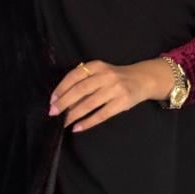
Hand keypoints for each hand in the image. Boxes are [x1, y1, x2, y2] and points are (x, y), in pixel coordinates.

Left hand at [48, 58, 174, 131]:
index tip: (52, 99)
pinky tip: (78, 127)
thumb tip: (63, 99)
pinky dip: (88, 122)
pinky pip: (102, 114)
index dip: (62, 88)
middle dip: (64, 102)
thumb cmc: (116, 77)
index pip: (75, 75)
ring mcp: (115, 89)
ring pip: (90, 103)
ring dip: (74, 114)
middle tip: (53, 112)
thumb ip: (85, 80)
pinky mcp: (122, 102)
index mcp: (97, 66)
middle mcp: (106, 75)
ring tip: (63, 122)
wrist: (142, 79)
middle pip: (80, 89)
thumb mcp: (101, 72)